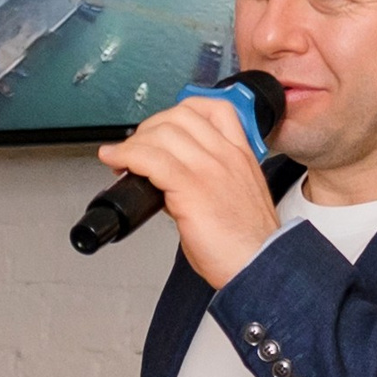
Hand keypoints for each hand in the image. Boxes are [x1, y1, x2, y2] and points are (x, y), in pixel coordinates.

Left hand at [96, 96, 278, 288]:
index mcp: (240, 156)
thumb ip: (207, 182)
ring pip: (163, 133)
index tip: (163, 130)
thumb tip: (170, 182)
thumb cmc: (247, 244)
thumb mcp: (234, 199)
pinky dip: (127, 155)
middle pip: (181, 116)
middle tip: (137, 148)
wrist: (259, 266)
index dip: (180, 113)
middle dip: (151, 128)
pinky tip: (117, 162)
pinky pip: (151, 158)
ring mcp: (209, 169)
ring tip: (123, 158)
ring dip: (135, 142)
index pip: (214, 109)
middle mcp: (226, 156)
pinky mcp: (191, 188)